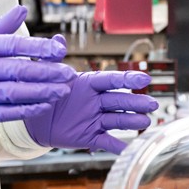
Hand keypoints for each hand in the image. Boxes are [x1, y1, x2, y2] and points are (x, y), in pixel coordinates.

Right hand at [0, 6, 75, 131]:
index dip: (39, 47)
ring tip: (62, 91)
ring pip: (16, 91)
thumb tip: (22, 10)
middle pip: (19, 69)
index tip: (59, 50)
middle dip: (48, 72)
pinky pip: (6, 112)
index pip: (15, 44)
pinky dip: (26, 109)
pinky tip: (43, 106)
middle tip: (68, 73)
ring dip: (42, 92)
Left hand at [23, 70, 158, 152]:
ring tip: (145, 121)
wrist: (36, 119)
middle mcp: (96, 101)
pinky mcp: (91, 136)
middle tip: (152, 104)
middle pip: (119, 100)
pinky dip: (118, 147)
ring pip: (117, 119)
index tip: (144, 78)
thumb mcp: (48, 74)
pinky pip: (106, 142)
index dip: (127, 79)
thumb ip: (54, 59)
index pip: (110, 79)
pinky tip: (129, 149)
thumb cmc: (45, 93)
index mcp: (89, 84)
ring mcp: (95, 119)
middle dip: (136, 102)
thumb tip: (58, 40)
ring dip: (132, 121)